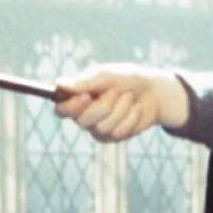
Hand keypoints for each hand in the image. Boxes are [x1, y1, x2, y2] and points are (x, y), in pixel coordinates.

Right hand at [53, 64, 189, 141]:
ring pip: (102, 127)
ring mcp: (98, 128)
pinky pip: (118, 132)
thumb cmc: (126, 79)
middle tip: (116, 91)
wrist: (154, 91)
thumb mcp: (107, 75)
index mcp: (77, 98)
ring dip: (120, 109)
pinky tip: (136, 109)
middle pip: (83, 121)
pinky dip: (130, 118)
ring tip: (129, 97)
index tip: (86, 97)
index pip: (61, 110)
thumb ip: (85, 82)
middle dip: (104, 105)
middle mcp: (83, 116)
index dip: (71, 107)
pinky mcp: (114, 137)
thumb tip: (59, 84)